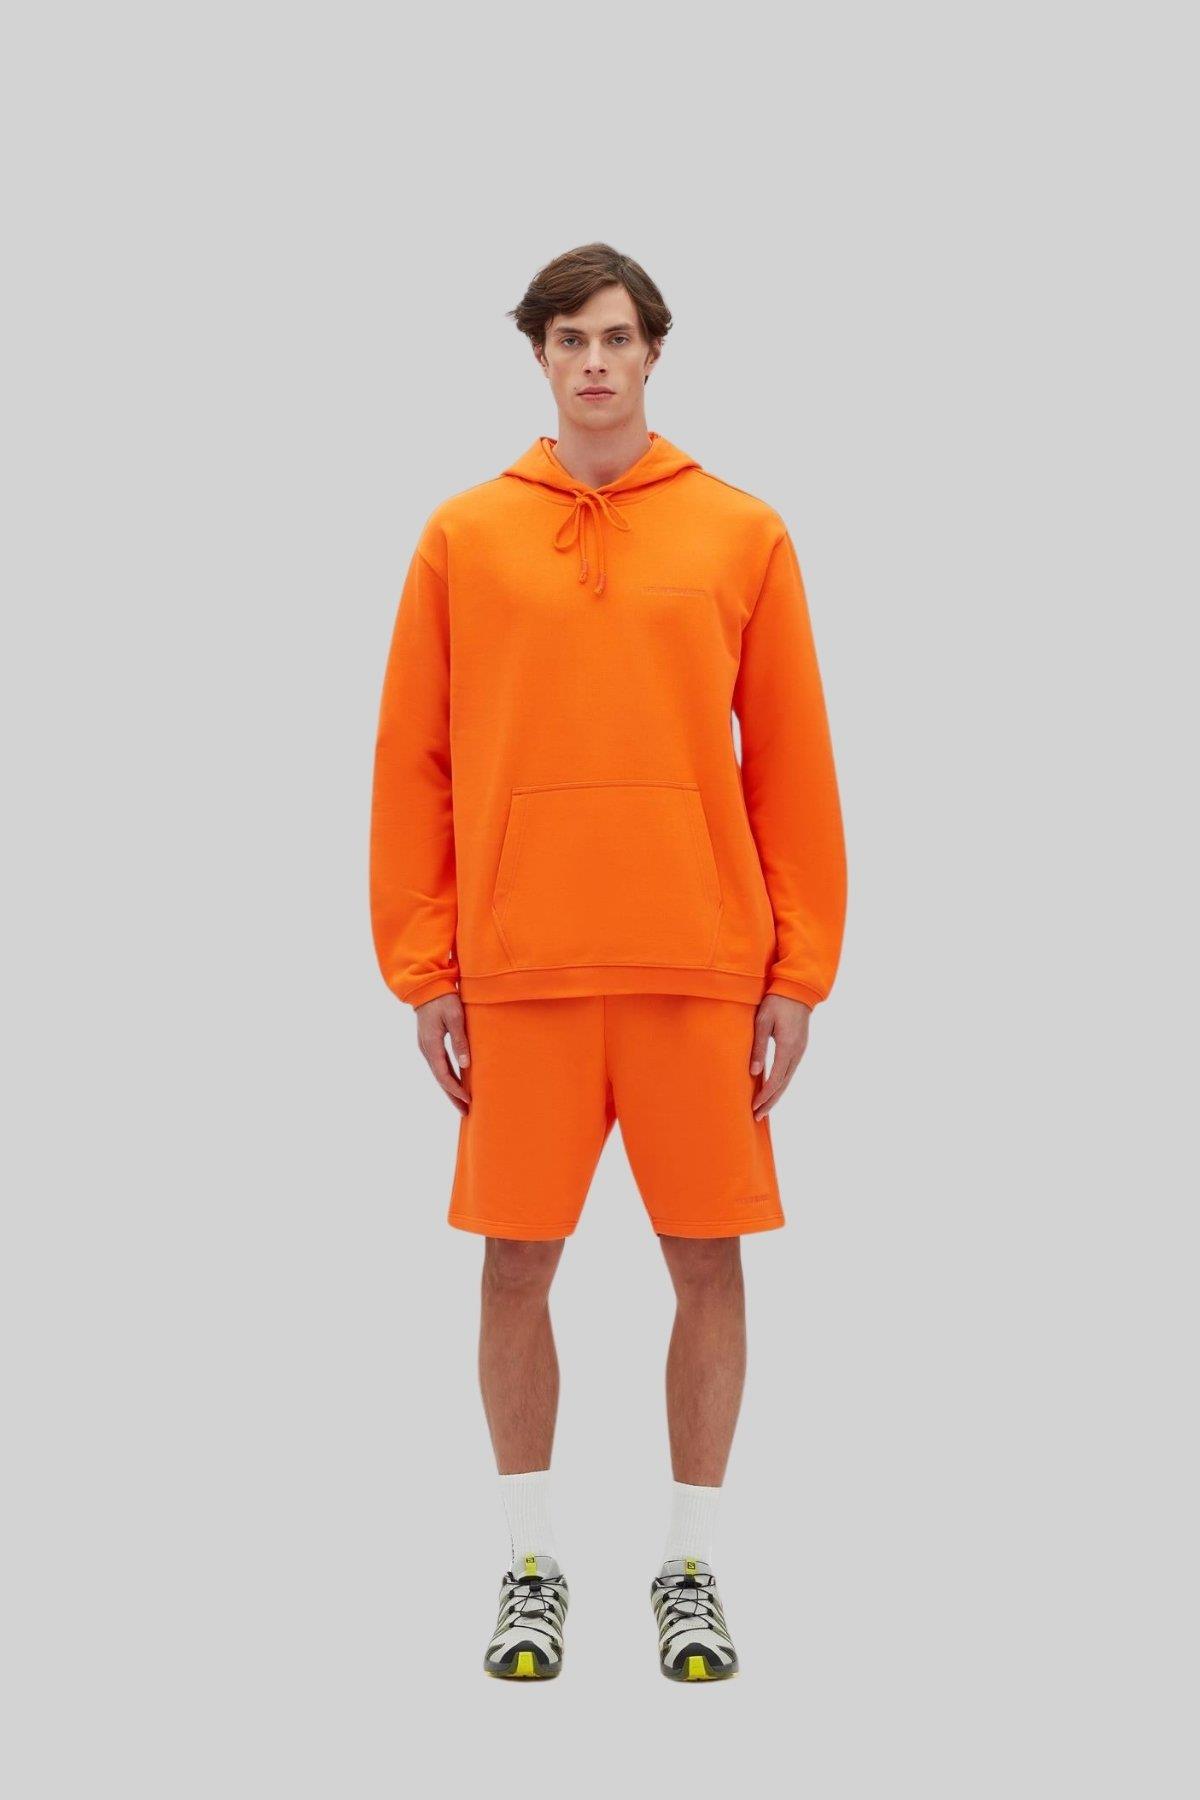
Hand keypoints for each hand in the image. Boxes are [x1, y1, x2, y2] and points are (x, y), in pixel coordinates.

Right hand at [416, 993, 471, 1114]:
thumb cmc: (443, 999)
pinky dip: (447, 1077)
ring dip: (450, 1089)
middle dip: (453, 1096)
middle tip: (466, 1112)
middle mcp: (426, 1049)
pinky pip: (438, 1066)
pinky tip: (456, 1083)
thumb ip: (460, 1041)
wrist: (426, 987)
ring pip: (438, 1074)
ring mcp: (426, 1047)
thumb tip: (465, 1066)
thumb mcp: (455, 1017)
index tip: (469, 1100)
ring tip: (462, 1103)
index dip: (456, 1090)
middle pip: (440, 1079)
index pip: (444, 1075)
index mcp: (431, 1045)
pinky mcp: (429, 1043)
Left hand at [749, 995, 810, 1118]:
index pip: (776, 1078)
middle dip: (770, 1102)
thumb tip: (754, 1073)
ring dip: (776, 1095)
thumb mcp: (762, 1022)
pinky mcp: (800, 1047)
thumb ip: (758, 1048)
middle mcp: (797, 1052)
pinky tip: (773, 1089)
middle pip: (784, 1084)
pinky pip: (790, 1071)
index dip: (765, 1095)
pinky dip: (781, 1083)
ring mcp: (800, 1050)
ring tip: (764, 1108)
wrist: (797, 990)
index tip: (754, 1107)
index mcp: (787, 1046)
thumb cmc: (776, 1002)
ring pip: (788, 1079)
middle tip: (757, 1116)